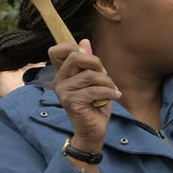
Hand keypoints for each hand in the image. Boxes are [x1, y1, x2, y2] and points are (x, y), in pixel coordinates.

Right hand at [49, 39, 118, 153]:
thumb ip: (88, 63)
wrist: (93, 131)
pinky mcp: (71, 102)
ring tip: (112, 90)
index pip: (56, 51)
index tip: (90, 60)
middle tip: (105, 75)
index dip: (73, 48)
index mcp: (62, 74)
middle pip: (76, 57)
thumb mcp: (95, 80)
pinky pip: (94, 90)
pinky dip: (109, 92)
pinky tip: (115, 97)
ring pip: (90, 75)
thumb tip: (84, 41)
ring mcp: (63, 92)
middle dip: (96, 63)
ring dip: (107, 82)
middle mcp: (58, 81)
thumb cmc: (95, 105)